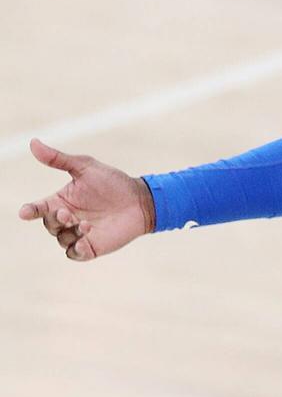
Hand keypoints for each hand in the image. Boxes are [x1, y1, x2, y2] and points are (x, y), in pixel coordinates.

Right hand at [17, 139, 153, 261]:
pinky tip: (84, 242)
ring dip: (71, 233)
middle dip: (56, 219)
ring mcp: (77, 235)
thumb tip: (33, 142)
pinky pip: (75, 254)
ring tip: (88, 224)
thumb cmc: (113, 183)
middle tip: (69, 214)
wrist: (141, 201)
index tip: (25, 212)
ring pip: (62, 239)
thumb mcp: (86, 167)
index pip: (37, 208)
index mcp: (60, 201)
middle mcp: (65, 219)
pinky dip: (76, 250)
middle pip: (49, 224)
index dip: (29, 211)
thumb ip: (59, 159)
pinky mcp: (90, 247)